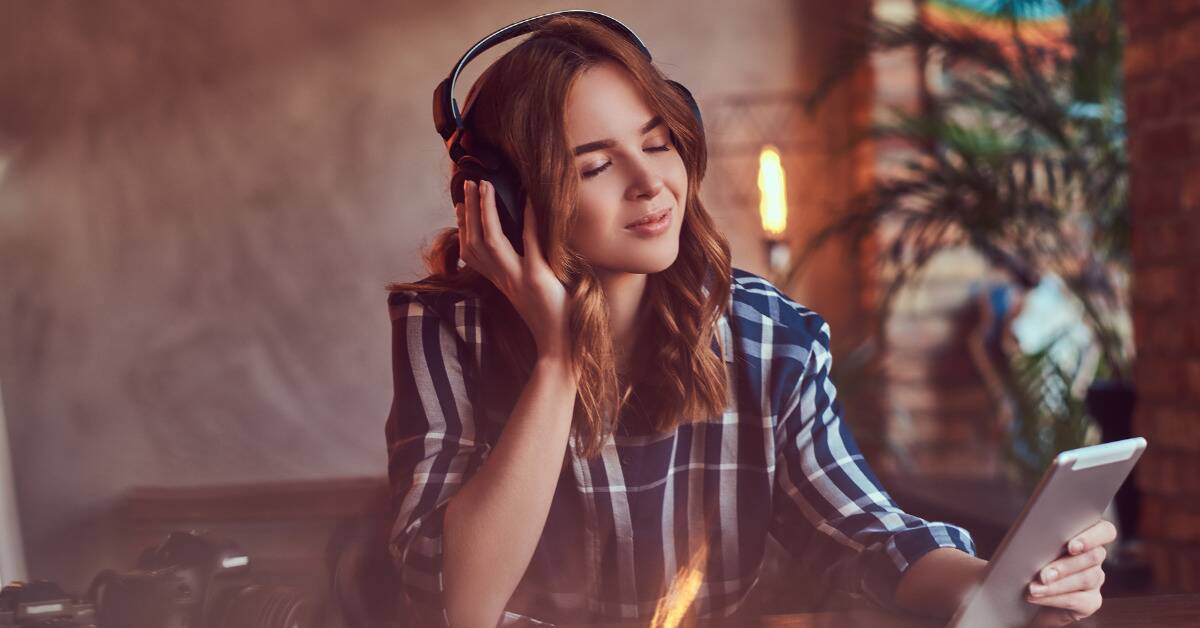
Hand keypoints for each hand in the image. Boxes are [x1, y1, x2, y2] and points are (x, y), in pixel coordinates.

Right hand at [456, 179, 572, 359]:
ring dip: (486, 211)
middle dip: (470, 211)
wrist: (559, 345)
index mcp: (499, 282)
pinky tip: (529, 199)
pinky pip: (530, 243)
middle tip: (470, 183)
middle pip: (475, 241)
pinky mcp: (537, 277)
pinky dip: (529, 219)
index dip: (462, 228)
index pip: (470, 252)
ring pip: (491, 241)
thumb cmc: (549, 318)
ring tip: (486, 185)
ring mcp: (518, 278)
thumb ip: (518, 273)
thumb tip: (520, 248)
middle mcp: (503, 279)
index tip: (459, 206)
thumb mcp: (526, 293)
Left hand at [1027, 519, 1116, 625]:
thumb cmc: (1027, 561)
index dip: (1092, 537)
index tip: (1071, 546)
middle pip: (1093, 557)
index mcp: (1085, 536)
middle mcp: (1095, 556)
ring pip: (1086, 578)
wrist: (1027, 597)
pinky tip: (1036, 597)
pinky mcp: (1091, 601)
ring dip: (1057, 585)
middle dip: (1066, 566)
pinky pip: (1079, 600)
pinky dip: (1055, 598)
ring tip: (1034, 588)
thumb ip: (1039, 537)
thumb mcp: (1032, 545)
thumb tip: (1028, 533)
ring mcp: (1095, 579)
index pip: (1105, 531)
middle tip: (1043, 575)